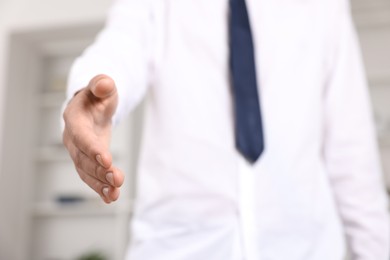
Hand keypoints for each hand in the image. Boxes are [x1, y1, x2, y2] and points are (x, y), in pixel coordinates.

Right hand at [63, 74, 123, 202]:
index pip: (81, 135)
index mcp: (75, 118)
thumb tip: (106, 84)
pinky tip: (111, 198)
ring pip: (86, 171)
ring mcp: (79, 152)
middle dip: (99, 171)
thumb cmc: (98, 95)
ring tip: (115, 194)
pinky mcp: (88, 161)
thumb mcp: (102, 85)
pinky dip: (100, 188)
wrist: (92, 107)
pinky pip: (91, 177)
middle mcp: (72, 138)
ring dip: (100, 184)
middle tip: (117, 179)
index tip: (107, 159)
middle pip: (83, 158)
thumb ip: (102, 84)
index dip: (92, 148)